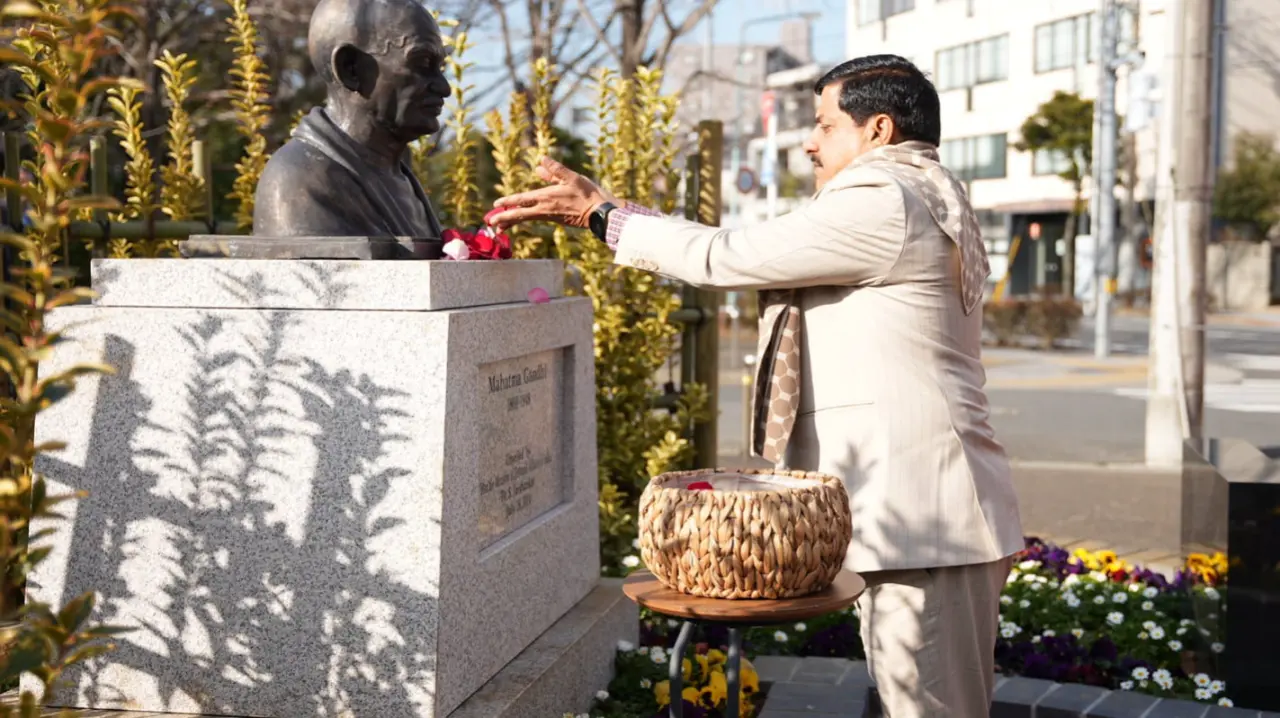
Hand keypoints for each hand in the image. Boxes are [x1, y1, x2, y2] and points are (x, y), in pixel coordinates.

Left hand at [487, 156, 619, 229]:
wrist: (599, 213)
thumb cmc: (587, 193)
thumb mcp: (571, 177)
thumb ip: (555, 170)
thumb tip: (541, 161)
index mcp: (546, 197)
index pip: (522, 199)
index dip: (508, 201)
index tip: (496, 203)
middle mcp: (545, 209)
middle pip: (520, 215)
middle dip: (504, 218)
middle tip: (490, 223)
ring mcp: (549, 216)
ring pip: (526, 218)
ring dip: (512, 221)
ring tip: (500, 227)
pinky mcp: (555, 219)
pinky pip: (535, 219)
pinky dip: (524, 220)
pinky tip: (521, 218)